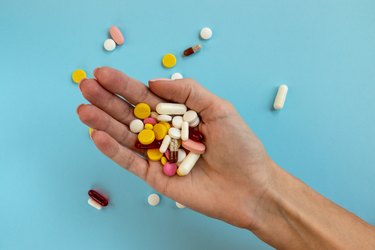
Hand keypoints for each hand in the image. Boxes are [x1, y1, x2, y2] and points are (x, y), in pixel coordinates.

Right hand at [77, 67, 274, 228]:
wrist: (251, 187)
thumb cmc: (240, 147)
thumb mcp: (219, 109)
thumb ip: (188, 92)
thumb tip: (153, 81)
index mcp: (179, 116)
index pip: (147, 98)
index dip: (124, 86)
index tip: (102, 73)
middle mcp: (165, 134)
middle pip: (131, 115)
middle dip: (108, 101)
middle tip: (85, 86)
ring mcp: (158, 156)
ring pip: (126, 137)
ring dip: (103, 123)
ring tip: (83, 109)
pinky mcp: (155, 177)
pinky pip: (131, 162)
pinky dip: (113, 150)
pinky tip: (97, 135)